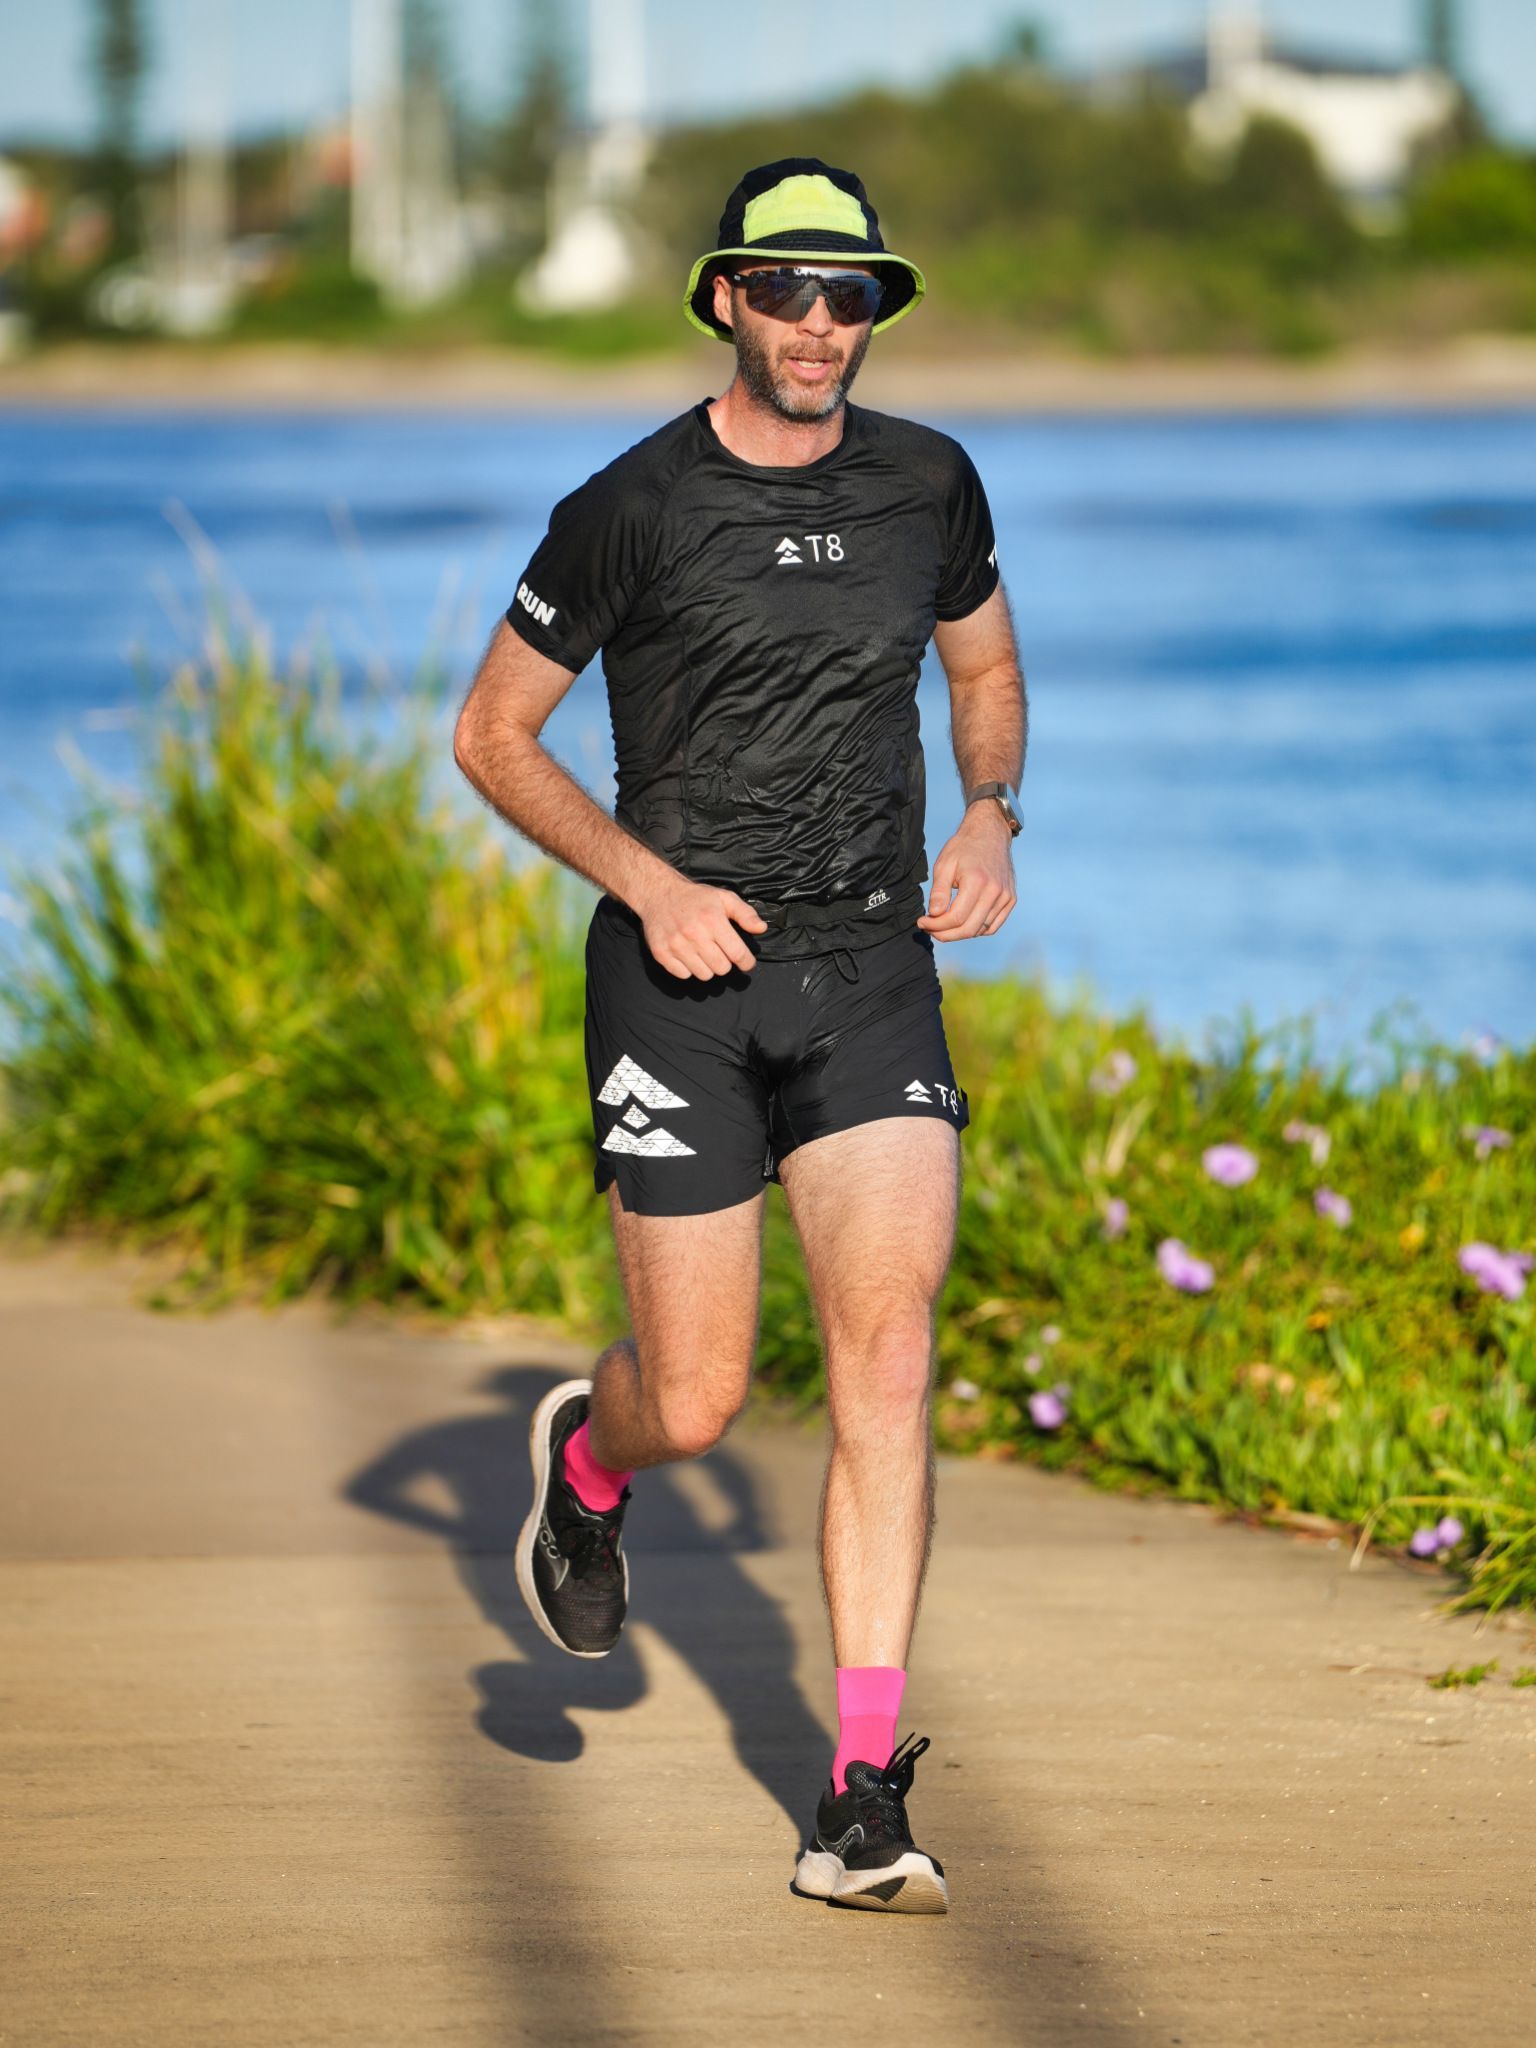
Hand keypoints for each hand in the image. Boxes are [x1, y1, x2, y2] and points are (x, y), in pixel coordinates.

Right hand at [637, 874, 768, 978]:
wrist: (659, 894)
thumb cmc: (696, 898)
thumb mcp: (724, 898)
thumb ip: (746, 914)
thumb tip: (761, 928)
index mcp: (712, 920)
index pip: (737, 954)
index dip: (747, 962)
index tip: (746, 962)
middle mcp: (694, 934)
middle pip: (722, 968)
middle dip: (725, 963)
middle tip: (720, 952)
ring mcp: (676, 945)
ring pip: (704, 975)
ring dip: (708, 967)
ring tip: (703, 952)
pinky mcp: (661, 953)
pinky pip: (684, 975)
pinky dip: (689, 969)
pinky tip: (688, 954)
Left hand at [916, 804, 1015, 941]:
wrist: (990, 833)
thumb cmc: (964, 847)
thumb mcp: (944, 864)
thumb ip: (939, 892)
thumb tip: (934, 915)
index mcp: (977, 881)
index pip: (956, 918)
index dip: (936, 925)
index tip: (922, 922)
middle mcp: (995, 892)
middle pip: (969, 929)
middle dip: (945, 934)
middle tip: (930, 929)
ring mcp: (1006, 897)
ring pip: (980, 930)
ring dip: (959, 933)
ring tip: (943, 926)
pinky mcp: (1010, 900)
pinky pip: (993, 926)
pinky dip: (976, 930)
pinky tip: (962, 923)